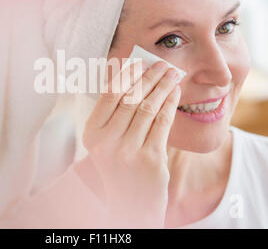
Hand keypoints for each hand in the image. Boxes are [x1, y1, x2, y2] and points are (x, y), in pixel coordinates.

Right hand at [82, 60, 180, 227]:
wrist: (131, 205)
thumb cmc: (120, 167)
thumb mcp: (107, 142)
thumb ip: (114, 114)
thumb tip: (128, 75)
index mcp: (92, 134)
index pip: (109, 95)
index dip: (126, 75)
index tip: (139, 62)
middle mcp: (107, 142)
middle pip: (130, 98)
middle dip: (149, 77)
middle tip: (162, 64)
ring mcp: (128, 151)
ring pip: (148, 108)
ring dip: (163, 87)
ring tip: (173, 74)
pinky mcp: (151, 159)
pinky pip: (162, 123)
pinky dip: (170, 104)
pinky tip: (175, 93)